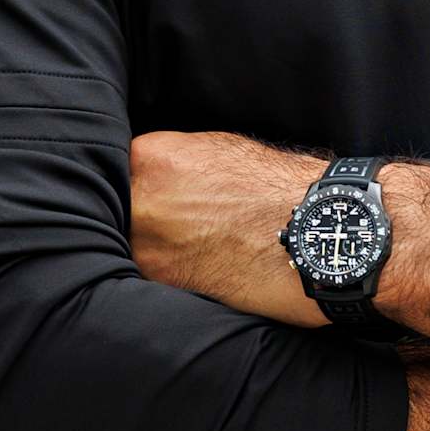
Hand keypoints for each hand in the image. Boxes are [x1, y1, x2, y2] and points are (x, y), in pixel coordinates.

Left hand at [129, 129, 327, 323]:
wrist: (314, 230)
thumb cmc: (278, 187)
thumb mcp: (218, 149)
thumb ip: (174, 162)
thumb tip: (158, 177)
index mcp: (151, 157)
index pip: (117, 170)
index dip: (133, 183)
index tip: (149, 194)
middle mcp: (139, 198)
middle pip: (115, 208)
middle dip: (136, 214)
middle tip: (170, 221)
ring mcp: (147, 243)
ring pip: (127, 242)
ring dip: (148, 244)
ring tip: (185, 244)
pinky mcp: (164, 281)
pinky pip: (146, 273)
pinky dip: (163, 270)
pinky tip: (193, 264)